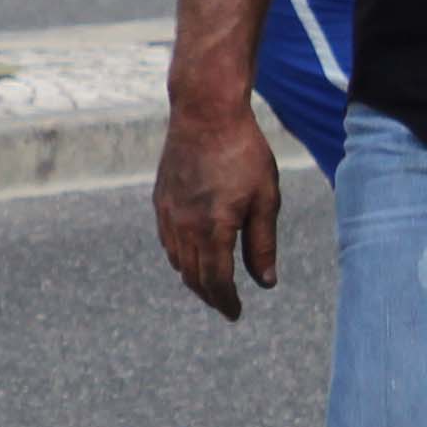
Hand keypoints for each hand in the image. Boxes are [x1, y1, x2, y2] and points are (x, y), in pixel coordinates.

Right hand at [153, 107, 282, 321]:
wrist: (205, 113)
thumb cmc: (243, 153)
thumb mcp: (265, 199)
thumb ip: (262, 244)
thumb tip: (265, 283)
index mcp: (213, 229)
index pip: (217, 281)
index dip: (227, 302)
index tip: (236, 313)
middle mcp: (184, 226)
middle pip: (193, 276)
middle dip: (210, 295)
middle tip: (225, 305)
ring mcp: (168, 213)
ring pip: (177, 261)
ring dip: (193, 278)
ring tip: (211, 285)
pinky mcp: (161, 199)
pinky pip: (167, 240)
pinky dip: (180, 256)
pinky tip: (192, 254)